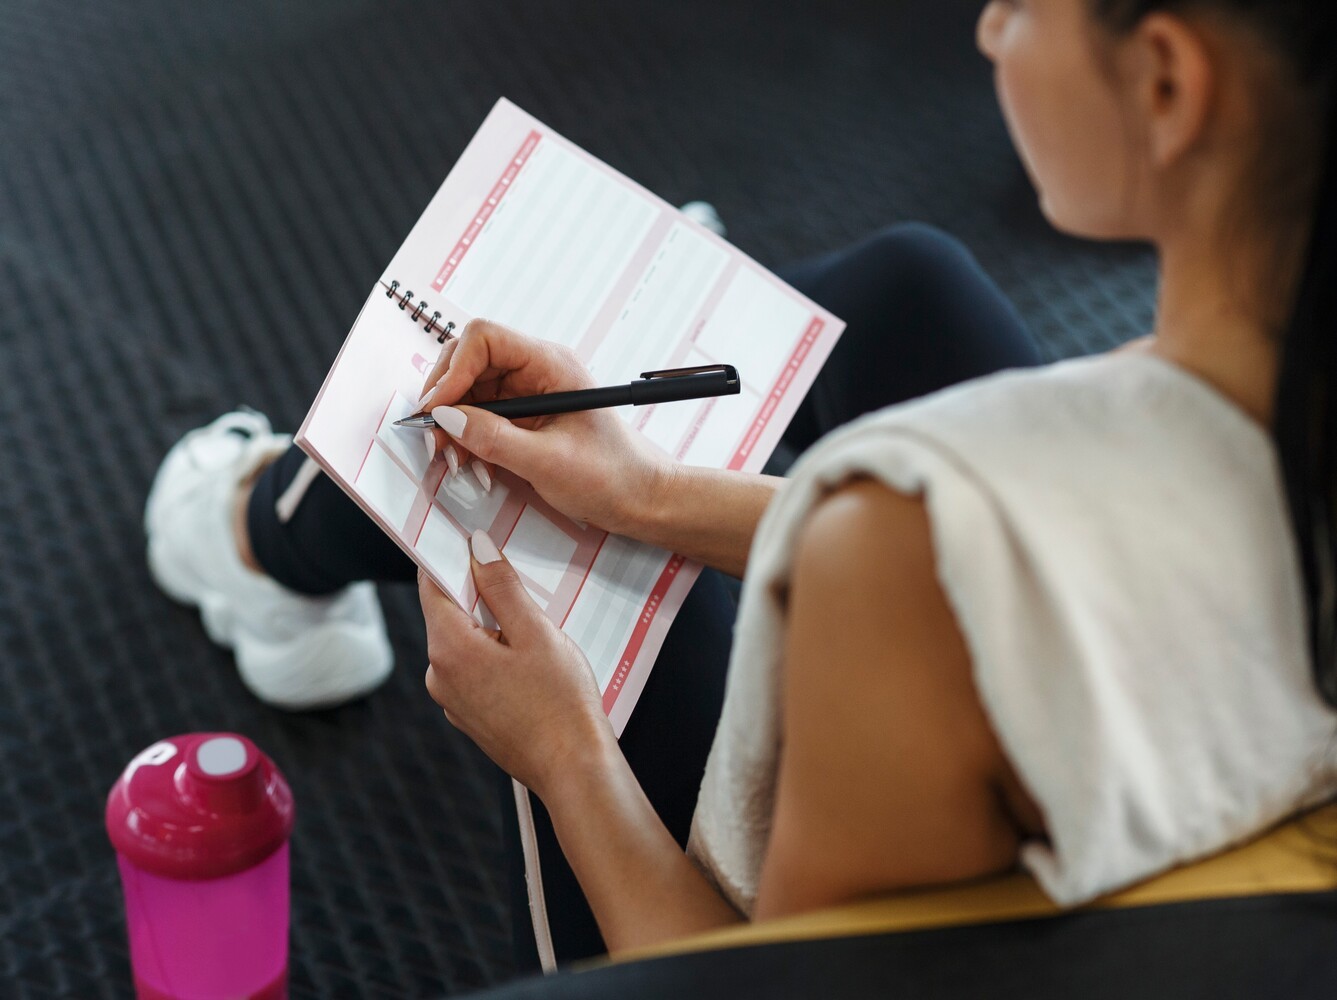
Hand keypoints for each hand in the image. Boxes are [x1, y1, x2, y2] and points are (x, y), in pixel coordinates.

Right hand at [417, 319, 672, 535]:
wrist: (639, 498)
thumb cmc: (610, 476)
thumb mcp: (548, 462)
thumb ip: (494, 438)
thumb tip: (446, 417)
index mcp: (551, 364)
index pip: (484, 338)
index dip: (453, 369)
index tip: (437, 409)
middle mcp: (536, 370)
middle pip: (468, 361)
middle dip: (445, 398)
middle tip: (434, 438)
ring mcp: (528, 391)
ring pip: (469, 390)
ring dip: (452, 423)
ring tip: (453, 459)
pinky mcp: (523, 415)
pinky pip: (480, 414)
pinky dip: (466, 437)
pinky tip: (470, 463)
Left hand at [420, 529, 614, 794]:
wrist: (573, 768)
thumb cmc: (560, 702)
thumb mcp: (536, 632)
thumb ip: (502, 586)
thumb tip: (476, 547)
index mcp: (449, 648)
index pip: (433, 585)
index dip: (450, 556)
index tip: (469, 538)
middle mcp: (439, 675)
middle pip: (450, 614)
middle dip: (483, 597)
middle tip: (524, 592)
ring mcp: (452, 700)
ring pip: (465, 643)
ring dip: (494, 631)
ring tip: (536, 639)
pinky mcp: (469, 716)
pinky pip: (475, 671)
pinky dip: (496, 659)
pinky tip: (531, 668)